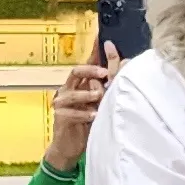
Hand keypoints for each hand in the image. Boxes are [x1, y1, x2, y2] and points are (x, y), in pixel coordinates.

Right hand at [44, 47, 117, 170]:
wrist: (70, 146)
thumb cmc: (87, 122)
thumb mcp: (100, 104)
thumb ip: (108, 88)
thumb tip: (124, 65)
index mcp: (79, 84)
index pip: (86, 64)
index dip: (93, 51)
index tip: (102, 38)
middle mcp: (68, 89)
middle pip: (76, 72)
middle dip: (91, 71)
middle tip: (104, 73)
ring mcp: (62, 103)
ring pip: (73, 93)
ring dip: (88, 95)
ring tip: (99, 98)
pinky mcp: (60, 117)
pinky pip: (72, 112)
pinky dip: (84, 113)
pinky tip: (93, 116)